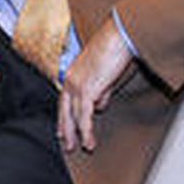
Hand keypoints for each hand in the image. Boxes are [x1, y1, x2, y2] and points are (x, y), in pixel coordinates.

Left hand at [57, 22, 133, 152]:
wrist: (120, 36)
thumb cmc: (116, 48)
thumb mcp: (106, 73)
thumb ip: (101, 89)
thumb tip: (99, 104)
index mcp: (73, 73)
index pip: (64, 100)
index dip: (64, 116)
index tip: (63, 130)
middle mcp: (70, 79)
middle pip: (64, 110)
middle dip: (66, 129)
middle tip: (67, 145)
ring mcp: (77, 84)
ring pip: (73, 116)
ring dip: (78, 134)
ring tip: (83, 148)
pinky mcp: (87, 89)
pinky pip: (84, 116)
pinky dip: (86, 131)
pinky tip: (89, 142)